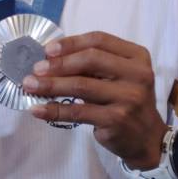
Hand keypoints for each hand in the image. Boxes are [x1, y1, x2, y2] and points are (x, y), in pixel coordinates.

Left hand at [23, 31, 166, 168]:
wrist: (147, 138)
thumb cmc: (125, 99)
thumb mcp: (117, 75)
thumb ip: (92, 63)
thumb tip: (49, 56)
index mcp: (137, 56)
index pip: (99, 40)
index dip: (70, 43)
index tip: (47, 49)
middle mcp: (138, 75)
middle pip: (90, 59)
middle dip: (58, 63)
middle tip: (36, 69)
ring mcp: (129, 98)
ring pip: (81, 85)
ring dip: (50, 85)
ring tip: (30, 85)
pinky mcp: (116, 120)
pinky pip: (78, 112)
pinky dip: (54, 110)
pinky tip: (37, 109)